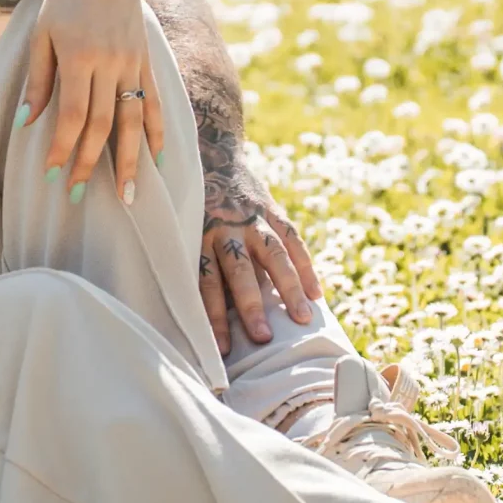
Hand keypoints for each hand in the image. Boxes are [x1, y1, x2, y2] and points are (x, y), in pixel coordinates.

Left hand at [20, 0, 165, 197]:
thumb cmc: (61, 4)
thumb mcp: (41, 37)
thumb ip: (38, 82)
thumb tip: (27, 124)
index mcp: (80, 56)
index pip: (72, 114)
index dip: (62, 147)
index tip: (52, 174)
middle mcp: (110, 62)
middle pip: (103, 123)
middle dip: (90, 162)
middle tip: (78, 195)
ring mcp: (133, 62)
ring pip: (134, 119)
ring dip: (129, 160)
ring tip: (127, 194)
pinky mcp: (146, 61)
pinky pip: (155, 102)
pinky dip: (158, 131)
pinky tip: (158, 159)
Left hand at [198, 143, 320, 353]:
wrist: (211, 154)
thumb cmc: (193, 210)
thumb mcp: (186, 232)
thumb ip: (203, 266)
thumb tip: (211, 318)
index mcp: (197, 238)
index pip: (205, 283)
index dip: (214, 317)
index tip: (224, 349)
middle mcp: (224, 228)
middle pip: (238, 270)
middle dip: (249, 305)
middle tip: (262, 337)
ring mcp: (250, 218)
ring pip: (272, 255)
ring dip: (288, 288)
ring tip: (302, 319)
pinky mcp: (272, 210)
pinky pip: (292, 239)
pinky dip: (305, 266)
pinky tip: (316, 295)